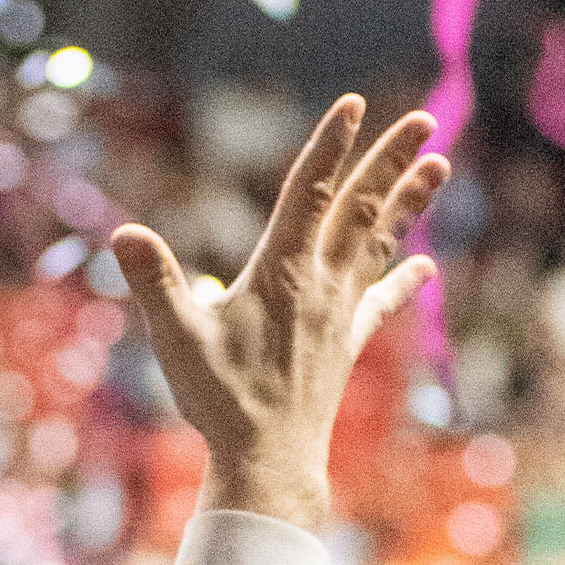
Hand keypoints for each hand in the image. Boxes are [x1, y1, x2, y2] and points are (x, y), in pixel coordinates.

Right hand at [108, 96, 448, 528]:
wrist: (268, 460)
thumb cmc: (220, 400)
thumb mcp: (177, 337)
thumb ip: (154, 282)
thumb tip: (124, 234)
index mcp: (282, 271)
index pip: (309, 193)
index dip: (330, 146)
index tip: (353, 104)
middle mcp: (320, 283)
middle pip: (360, 207)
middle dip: (389, 159)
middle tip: (423, 119)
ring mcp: (339, 312)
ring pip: (379, 242)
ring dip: (409, 201)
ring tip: (439, 163)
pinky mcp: (347, 342)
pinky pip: (381, 301)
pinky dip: (403, 279)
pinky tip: (427, 264)